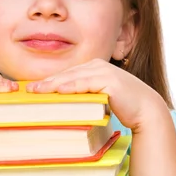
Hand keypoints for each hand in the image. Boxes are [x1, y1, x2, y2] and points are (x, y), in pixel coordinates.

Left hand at [26, 59, 166, 130]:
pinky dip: (71, 86)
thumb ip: (83, 97)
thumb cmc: (123, 106)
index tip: (33, 90)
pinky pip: (86, 83)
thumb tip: (64, 105)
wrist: (145, 110)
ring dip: (54, 84)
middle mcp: (97, 66)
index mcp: (93, 68)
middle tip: (29, 90)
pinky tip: (59, 90)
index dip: (50, 82)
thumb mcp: (98, 99)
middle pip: (67, 75)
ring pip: (73, 78)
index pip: (67, 75)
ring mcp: (103, 71)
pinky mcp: (109, 80)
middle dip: (47, 82)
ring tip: (38, 91)